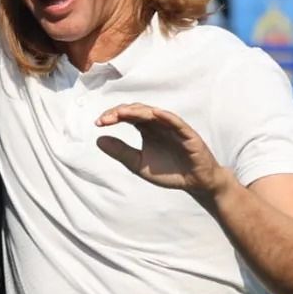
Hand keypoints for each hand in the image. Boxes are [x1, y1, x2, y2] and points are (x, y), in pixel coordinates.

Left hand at [95, 104, 226, 197]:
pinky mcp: (188, 135)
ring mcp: (174, 128)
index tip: (98, 123)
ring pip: (155, 114)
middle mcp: (159, 124)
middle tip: (105, 119)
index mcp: (147, 129)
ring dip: (138, 112)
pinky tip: (154, 114)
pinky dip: (166, 117)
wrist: (194, 183)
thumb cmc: (168, 171)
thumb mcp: (138, 164)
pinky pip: (177, 123)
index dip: (113, 116)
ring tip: (122, 113)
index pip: (128, 116)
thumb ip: (121, 152)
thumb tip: (98, 140)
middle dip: (121, 112)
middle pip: (138, 111)